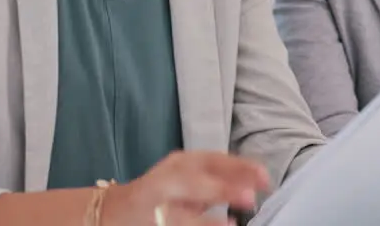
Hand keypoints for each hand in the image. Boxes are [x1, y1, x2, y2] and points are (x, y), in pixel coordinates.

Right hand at [102, 151, 270, 225]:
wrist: (114, 211)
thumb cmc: (164, 193)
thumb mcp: (190, 178)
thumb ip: (219, 179)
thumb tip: (255, 182)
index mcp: (181, 163)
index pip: (213, 160)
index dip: (239, 167)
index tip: (265, 177)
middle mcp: (166, 180)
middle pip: (194, 182)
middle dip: (222, 189)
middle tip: (250, 197)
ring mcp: (154, 206)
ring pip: (180, 213)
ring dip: (206, 221)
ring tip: (230, 225)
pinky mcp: (151, 224)